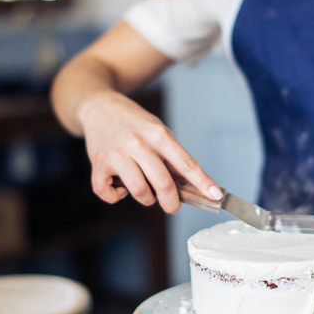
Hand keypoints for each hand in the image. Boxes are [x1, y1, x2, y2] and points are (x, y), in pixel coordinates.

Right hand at [79, 91, 221, 212]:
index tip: (216, 195)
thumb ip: (170, 156)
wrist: (98, 107)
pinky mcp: (98, 163)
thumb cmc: (133, 123)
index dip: (203, 182)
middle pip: (163, 183)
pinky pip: (107, 193)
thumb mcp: (157, 130)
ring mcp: (116, 154)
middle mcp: (138, 143)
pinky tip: (120, 189)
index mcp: (158, 134)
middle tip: (172, 206)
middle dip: (172, 202)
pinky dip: (115, 197)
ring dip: (147, 199)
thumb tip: (188, 187)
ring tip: (146, 192)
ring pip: (139, 191)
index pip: (186, 163)